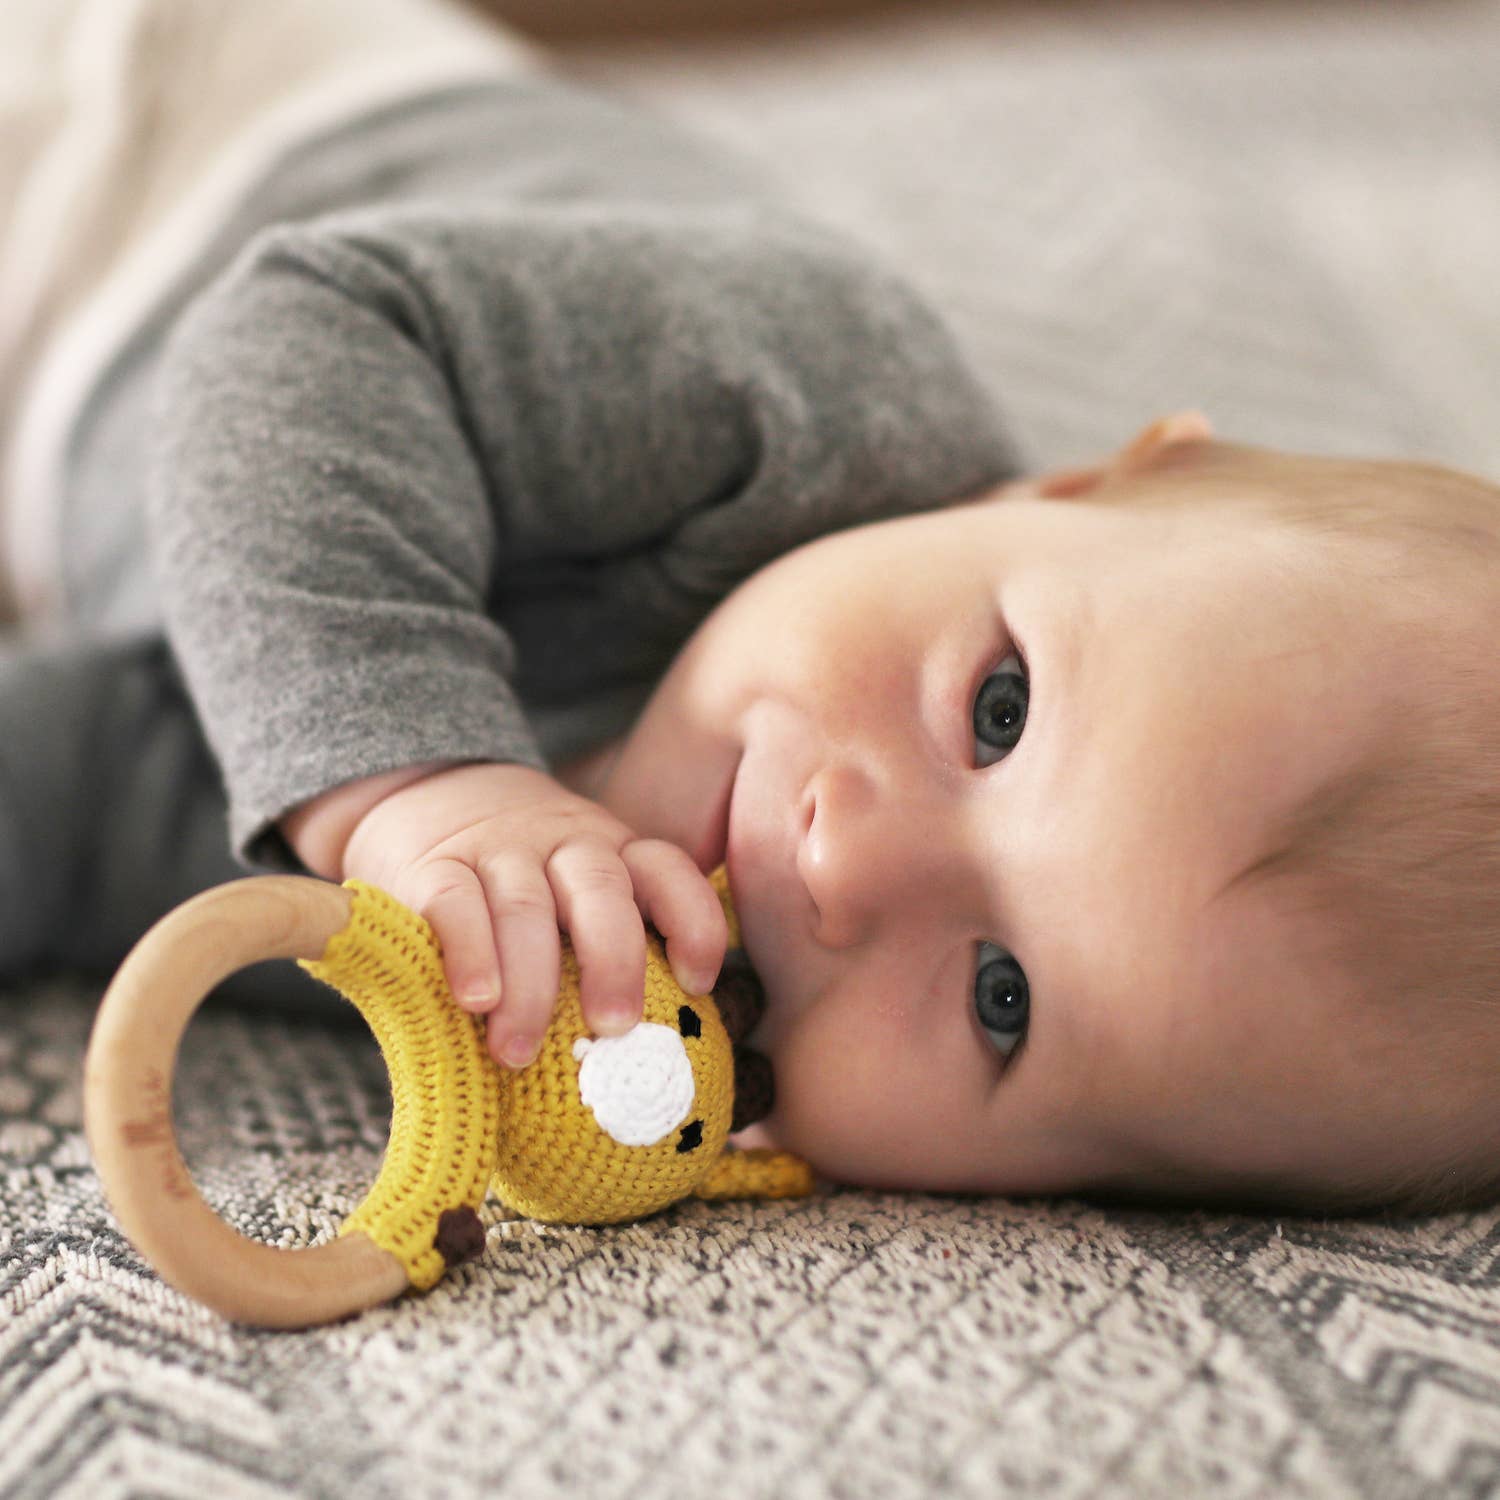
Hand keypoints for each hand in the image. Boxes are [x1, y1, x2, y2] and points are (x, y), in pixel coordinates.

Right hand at [338, 761, 727, 1068]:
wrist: (425, 800)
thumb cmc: (524, 884)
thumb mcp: (577, 891)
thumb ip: (609, 948)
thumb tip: (653, 1063)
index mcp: (613, 853)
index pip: (668, 869)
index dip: (693, 921)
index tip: (697, 984)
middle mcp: (564, 844)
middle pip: (601, 890)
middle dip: (613, 961)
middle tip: (613, 1028)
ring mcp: (498, 851)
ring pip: (525, 906)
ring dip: (530, 985)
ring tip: (519, 1052)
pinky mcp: (432, 865)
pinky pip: (454, 902)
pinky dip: (468, 953)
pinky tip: (476, 1000)